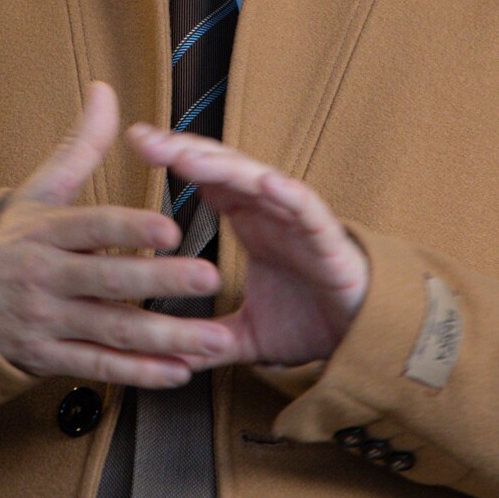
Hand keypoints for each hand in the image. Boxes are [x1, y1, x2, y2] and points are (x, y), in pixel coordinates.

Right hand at [0, 83, 231, 388]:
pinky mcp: (47, 359)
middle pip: (107, 280)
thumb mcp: (38, 191)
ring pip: (111, 330)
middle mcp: (43, 278)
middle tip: (209, 277)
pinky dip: (138, 374)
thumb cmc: (8, 239)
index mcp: (44, 232)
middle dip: (160, 281)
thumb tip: (106, 90)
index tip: (171, 227)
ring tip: (213, 339)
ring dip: (165, 337)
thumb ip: (80, 146)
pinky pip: (98, 368)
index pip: (91, 226)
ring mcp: (44, 322)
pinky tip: (178, 372)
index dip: (130, 227)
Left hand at [126, 126, 368, 368]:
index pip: (208, 179)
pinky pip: (305, 208)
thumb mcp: (246, 335)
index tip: (136, 144)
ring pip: (257, 180)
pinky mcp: (326, 237)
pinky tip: (264, 182)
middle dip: (183, 149)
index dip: (175, 159)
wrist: (361, 340)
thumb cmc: (310, 322)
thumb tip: (166, 359)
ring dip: (222, 166)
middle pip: (223, 168)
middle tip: (141, 137)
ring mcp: (298, 219)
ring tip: (185, 156)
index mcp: (250, 221)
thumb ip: (207, 340)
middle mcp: (270, 211)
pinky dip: (286, 193)